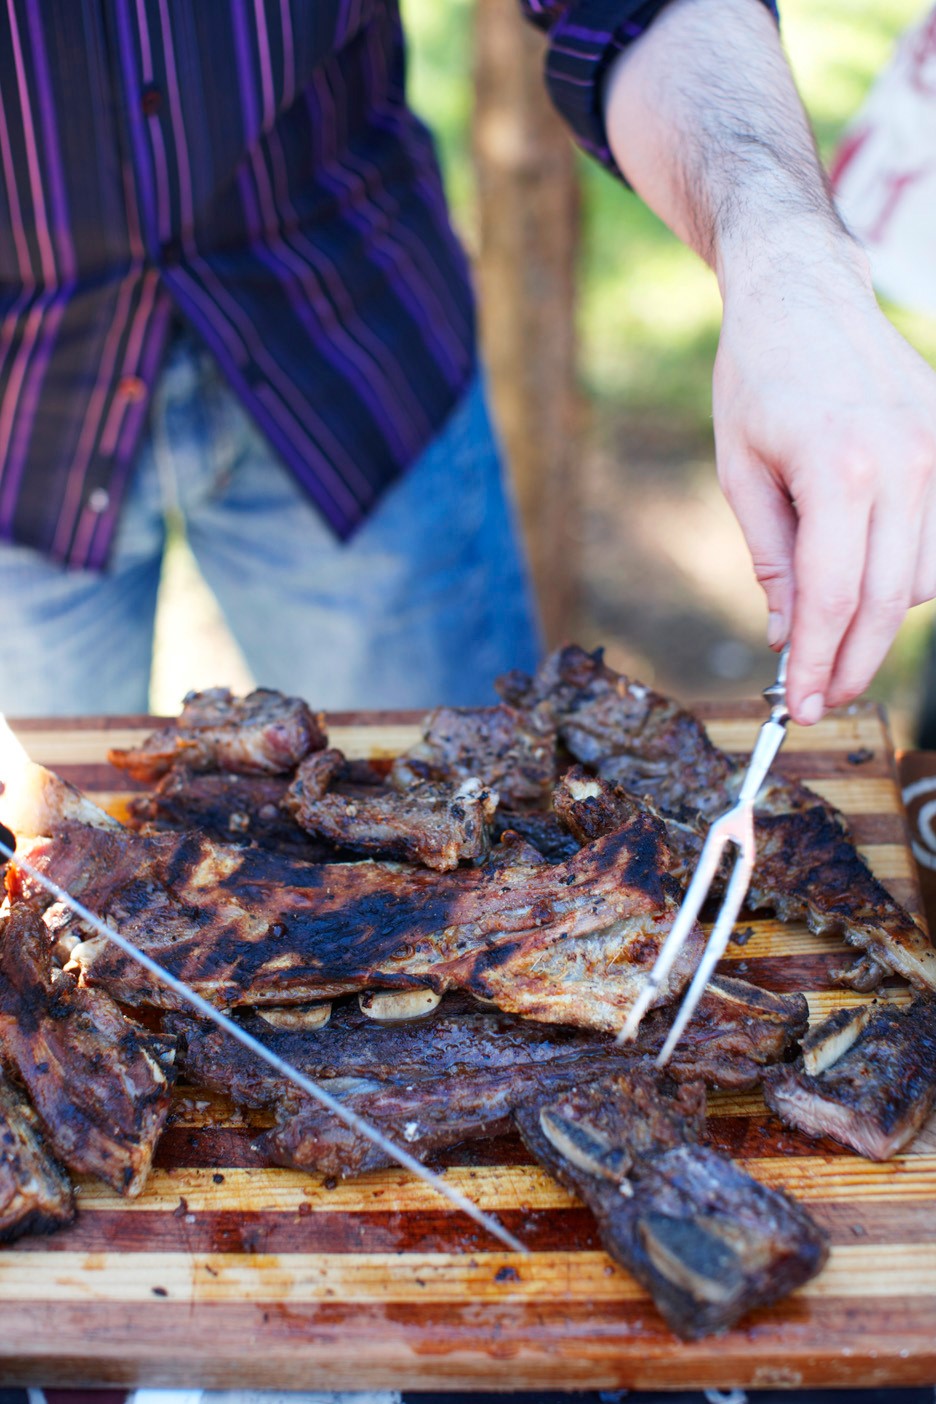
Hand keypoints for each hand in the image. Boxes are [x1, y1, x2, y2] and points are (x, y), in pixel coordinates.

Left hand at [713, 239, 935, 723]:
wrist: (804, 291)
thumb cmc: (756, 379)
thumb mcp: (742, 472)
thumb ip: (772, 559)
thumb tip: (789, 637)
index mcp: (840, 467)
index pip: (835, 597)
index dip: (819, 662)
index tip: (802, 704)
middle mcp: (904, 462)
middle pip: (888, 601)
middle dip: (854, 661)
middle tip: (824, 698)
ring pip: (923, 579)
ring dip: (879, 618)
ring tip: (833, 630)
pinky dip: (905, 575)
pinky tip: (866, 578)